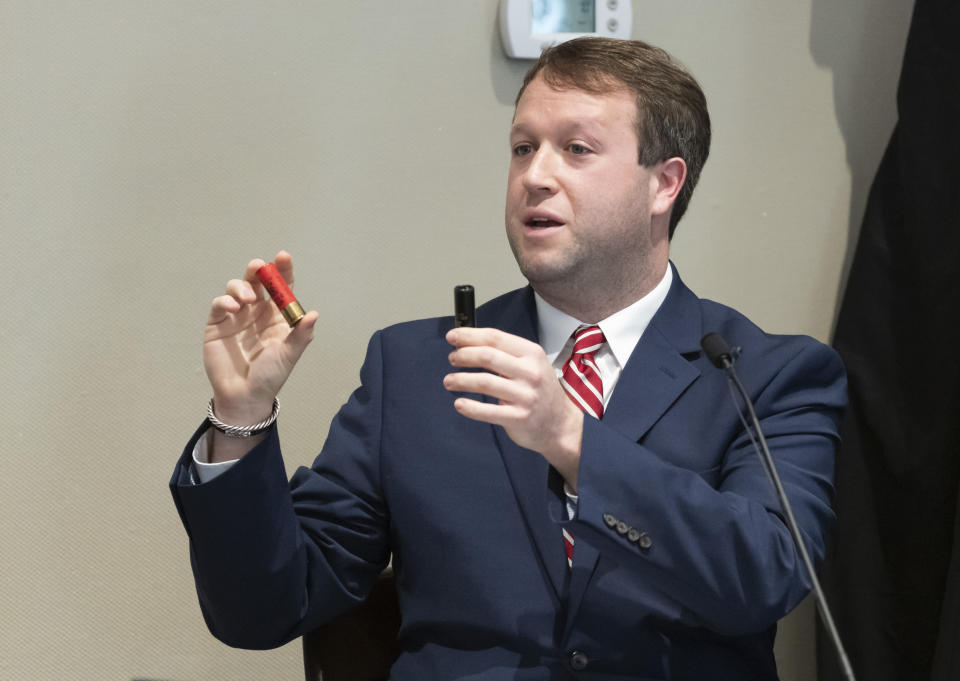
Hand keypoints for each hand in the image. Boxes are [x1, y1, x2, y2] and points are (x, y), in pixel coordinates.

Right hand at [203, 250, 317, 424]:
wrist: (244, 396)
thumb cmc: (270, 375)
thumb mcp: (289, 355)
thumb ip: (300, 335)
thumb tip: (313, 314)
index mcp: (277, 315)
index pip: (282, 288)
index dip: (283, 270)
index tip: (283, 257)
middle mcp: (257, 311)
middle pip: (257, 281)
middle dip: (258, 270)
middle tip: (259, 267)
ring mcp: (237, 315)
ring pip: (237, 287)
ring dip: (241, 286)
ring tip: (246, 300)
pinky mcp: (218, 323)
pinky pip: (220, 304)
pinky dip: (225, 300)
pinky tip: (234, 308)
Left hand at [443, 327, 583, 488]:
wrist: (561, 423)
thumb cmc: (540, 390)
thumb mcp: (532, 364)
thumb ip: (506, 353)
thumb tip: (468, 342)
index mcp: (531, 354)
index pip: (495, 338)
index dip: (470, 336)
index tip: (452, 336)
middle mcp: (530, 373)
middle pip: (487, 356)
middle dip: (463, 355)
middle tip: (452, 359)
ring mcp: (525, 396)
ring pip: (484, 382)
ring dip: (461, 380)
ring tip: (449, 381)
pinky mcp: (518, 418)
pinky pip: (487, 411)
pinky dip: (469, 407)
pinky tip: (459, 403)